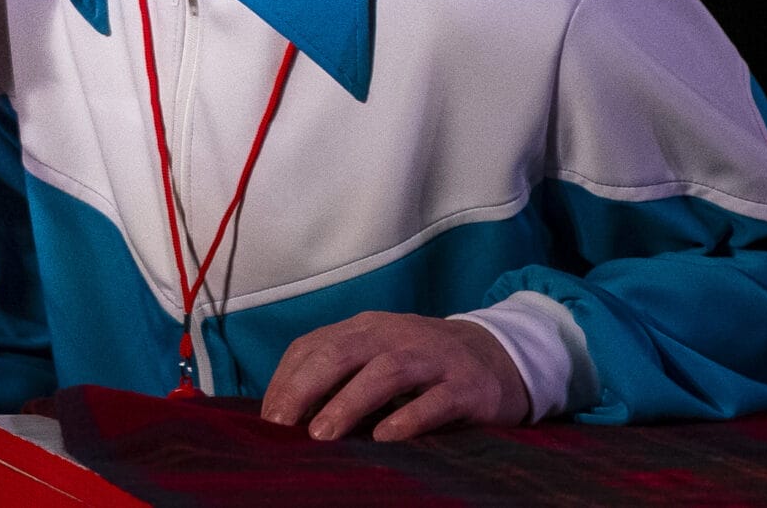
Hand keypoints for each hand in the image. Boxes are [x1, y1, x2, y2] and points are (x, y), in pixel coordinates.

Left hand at [259, 311, 531, 439]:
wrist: (498, 356)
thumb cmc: (422, 364)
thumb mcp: (377, 356)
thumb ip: (339, 374)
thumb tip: (287, 410)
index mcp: (365, 328)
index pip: (313, 345)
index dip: (286, 380)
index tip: (267, 417)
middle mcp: (394, 335)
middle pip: (340, 353)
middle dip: (305, 388)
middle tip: (282, 425)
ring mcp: (432, 358)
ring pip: (384, 372)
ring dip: (348, 403)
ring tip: (322, 435)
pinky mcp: (466, 386)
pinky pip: (434, 401)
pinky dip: (408, 418)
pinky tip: (384, 438)